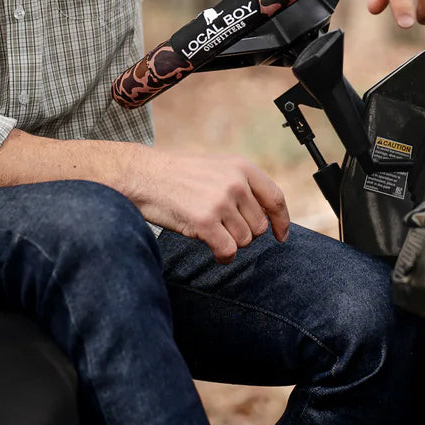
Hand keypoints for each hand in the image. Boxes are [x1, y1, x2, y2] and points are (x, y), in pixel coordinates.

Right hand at [122, 148, 290, 261]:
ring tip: (211, 233)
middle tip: (222, 229)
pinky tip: (214, 251)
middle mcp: (235, 182)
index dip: (281, 220)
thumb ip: (241, 186)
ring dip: (230, 243)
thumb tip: (264, 217)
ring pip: (244, 240)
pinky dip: (223, 256)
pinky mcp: (205, 221)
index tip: (281, 235)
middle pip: (259, 226)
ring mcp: (220, 202)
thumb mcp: (216, 168)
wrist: (143, 176)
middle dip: (244, 234)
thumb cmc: (177, 176)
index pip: (275, 198)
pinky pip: (228, 251)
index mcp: (241, 167)